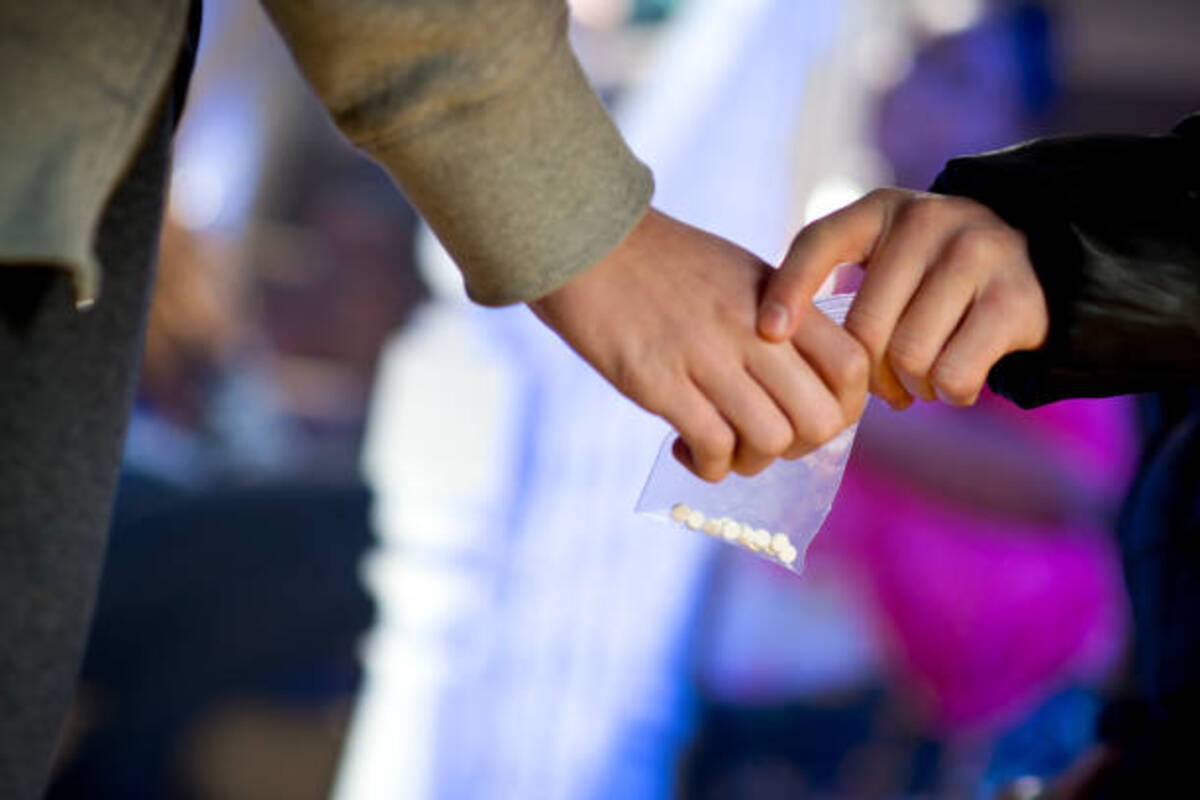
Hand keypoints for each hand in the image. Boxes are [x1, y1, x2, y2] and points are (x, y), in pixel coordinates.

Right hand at [529, 208, 867, 481]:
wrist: (586, 240)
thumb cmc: (662, 263)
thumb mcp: (739, 273)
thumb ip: (780, 318)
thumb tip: (806, 382)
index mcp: (779, 298)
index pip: (851, 365)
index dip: (845, 407)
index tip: (810, 416)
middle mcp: (753, 328)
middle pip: (820, 419)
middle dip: (798, 448)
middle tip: (764, 440)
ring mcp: (706, 355)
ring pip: (770, 440)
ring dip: (751, 461)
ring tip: (722, 448)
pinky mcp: (658, 381)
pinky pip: (712, 446)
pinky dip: (708, 465)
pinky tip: (685, 450)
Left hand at [756, 188, 1048, 407]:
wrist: (1040, 263)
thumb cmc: (933, 277)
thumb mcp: (884, 258)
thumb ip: (834, 280)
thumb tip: (773, 339)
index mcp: (882, 209)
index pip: (819, 242)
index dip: (789, 289)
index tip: (768, 332)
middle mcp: (929, 220)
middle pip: (866, 327)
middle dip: (868, 373)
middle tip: (883, 387)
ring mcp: (976, 253)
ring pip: (909, 356)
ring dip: (910, 387)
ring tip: (919, 381)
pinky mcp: (1015, 297)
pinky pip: (954, 374)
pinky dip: (949, 393)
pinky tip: (954, 382)